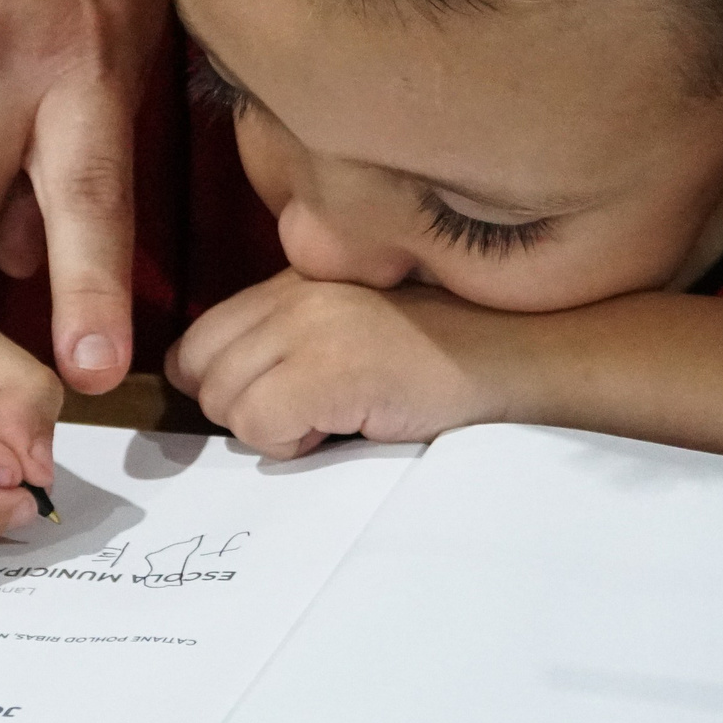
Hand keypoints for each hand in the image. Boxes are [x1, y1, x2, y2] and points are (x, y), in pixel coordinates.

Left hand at [164, 271, 529, 458]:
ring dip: (272, 428)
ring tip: (337, 415)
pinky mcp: (331, 365)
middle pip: (200, 372)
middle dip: (245, 410)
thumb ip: (289, 340)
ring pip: (224, 401)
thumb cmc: (445, 360)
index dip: (224, 386)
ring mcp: (311, 324)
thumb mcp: (354, 329)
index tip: (279, 403)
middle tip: (314, 413)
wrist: (522, 359)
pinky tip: (345, 427)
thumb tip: (214, 391)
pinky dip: (292, 444)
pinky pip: (258, 425)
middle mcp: (296, 291)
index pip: (200, 341)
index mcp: (297, 278)